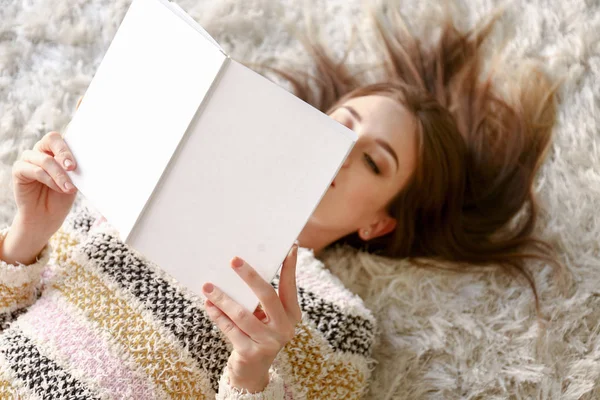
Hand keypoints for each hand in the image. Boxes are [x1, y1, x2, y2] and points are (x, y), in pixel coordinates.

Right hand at [1, 98, 81, 264]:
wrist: (47, 218)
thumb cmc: (65, 197)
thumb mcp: (78, 181)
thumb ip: (82, 169)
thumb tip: (101, 159)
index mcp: (63, 149)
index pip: (70, 128)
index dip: (77, 111)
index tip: (85, 99)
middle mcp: (46, 149)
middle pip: (54, 138)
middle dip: (65, 152)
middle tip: (73, 166)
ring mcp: (31, 158)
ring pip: (45, 159)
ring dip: (59, 175)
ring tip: (69, 188)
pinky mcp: (20, 170)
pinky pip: (33, 169)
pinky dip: (48, 179)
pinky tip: (58, 188)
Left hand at [203, 244, 300, 392]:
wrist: (251, 372)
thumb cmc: (257, 335)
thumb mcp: (266, 317)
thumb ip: (262, 299)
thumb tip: (244, 267)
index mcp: (292, 315)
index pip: (290, 287)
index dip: (290, 267)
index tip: (290, 247)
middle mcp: (285, 328)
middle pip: (267, 295)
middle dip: (249, 276)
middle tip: (233, 260)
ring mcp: (269, 342)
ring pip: (242, 314)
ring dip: (223, 298)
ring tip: (208, 286)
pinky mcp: (251, 353)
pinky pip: (230, 328)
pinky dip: (217, 315)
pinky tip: (208, 304)